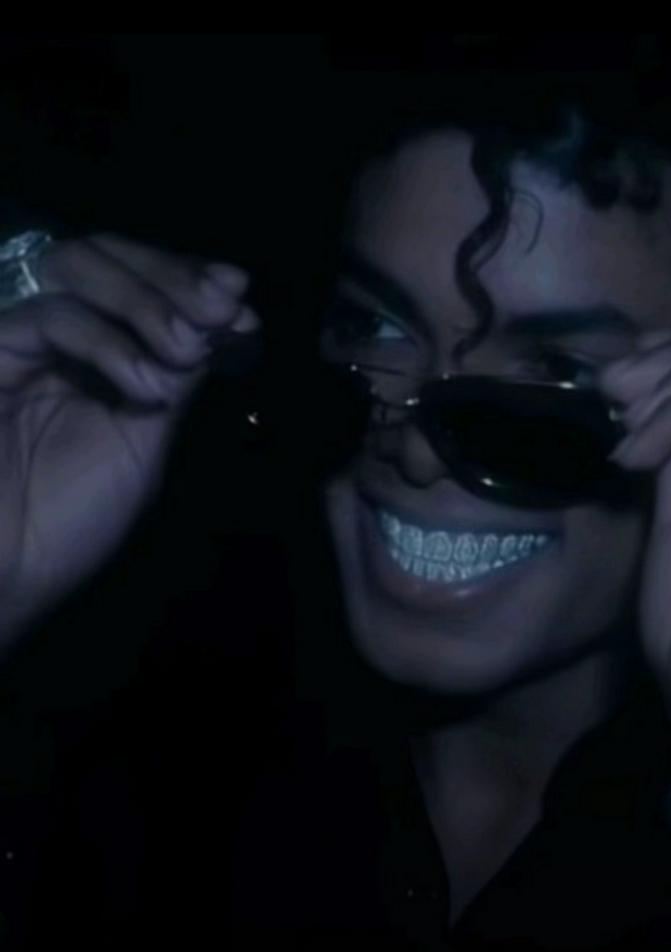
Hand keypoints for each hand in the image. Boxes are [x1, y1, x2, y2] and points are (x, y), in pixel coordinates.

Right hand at [0, 232, 259, 653]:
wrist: (4, 574)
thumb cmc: (69, 520)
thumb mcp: (143, 441)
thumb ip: (176, 378)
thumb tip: (225, 318)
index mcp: (96, 353)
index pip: (141, 284)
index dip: (191, 284)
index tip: (244, 312)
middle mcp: (55, 335)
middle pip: (108, 255)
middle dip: (174, 277)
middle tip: (222, 310)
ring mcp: (18, 340)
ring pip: (79, 268)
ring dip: (147, 301)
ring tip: (185, 351)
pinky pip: (53, 317)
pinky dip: (109, 344)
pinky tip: (147, 388)